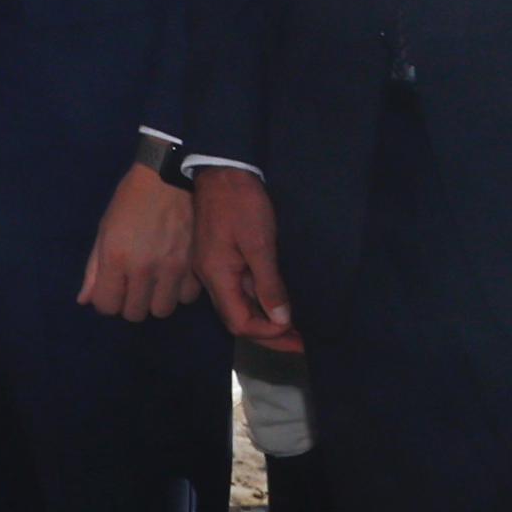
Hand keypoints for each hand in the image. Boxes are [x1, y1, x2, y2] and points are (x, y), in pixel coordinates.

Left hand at [77, 162, 199, 320]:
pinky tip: (174, 276)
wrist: (168, 179)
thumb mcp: (104, 230)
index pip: (107, 306)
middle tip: (132, 286)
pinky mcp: (195, 267)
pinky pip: (186, 298)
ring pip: (162, 311)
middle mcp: (144, 269)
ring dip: (155, 301)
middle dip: (129, 303)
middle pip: (135, 314)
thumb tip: (85, 301)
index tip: (111, 289)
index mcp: (116, 258)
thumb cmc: (130, 201)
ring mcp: (172, 270)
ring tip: (154, 283)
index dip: (106, 301)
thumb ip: (94, 268)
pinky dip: (179, 292)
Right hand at [192, 167, 298, 346]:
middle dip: (269, 334)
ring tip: (295, 325)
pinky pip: (239, 289)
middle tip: (301, 341)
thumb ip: (268, 284)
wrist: (221, 169)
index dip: (269, 333)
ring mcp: (214, 267)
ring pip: (239, 305)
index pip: (240, 322)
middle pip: (237, 319)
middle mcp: (210, 278)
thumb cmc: (241, 204)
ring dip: (265, 319)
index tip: (297, 333)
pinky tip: (278, 300)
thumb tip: (281, 320)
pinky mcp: (220, 257)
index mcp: (216, 276)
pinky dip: (259, 300)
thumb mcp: (260, 244)